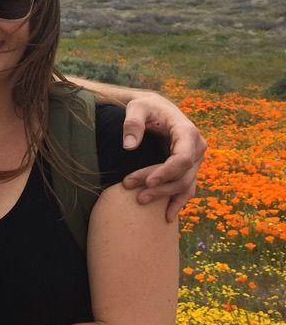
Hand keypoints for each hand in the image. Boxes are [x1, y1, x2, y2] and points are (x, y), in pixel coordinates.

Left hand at [121, 92, 206, 220]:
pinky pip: (187, 189)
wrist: (155, 109)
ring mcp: (195, 160)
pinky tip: (166, 216)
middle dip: (160, 186)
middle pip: (182, 174)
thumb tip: (129, 146)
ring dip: (164, 196)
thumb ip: (132, 122)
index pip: (183, 158)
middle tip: (135, 193)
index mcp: (187, 131)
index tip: (148, 182)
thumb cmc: (145, 107)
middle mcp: (196, 147)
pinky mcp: (188, 169)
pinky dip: (177, 202)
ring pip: (184, 184)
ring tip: (139, 200)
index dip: (167, 172)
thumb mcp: (136, 107)